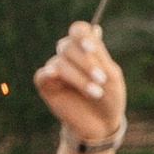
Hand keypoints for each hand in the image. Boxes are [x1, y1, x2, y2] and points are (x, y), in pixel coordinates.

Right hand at [35, 22, 127, 144]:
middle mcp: (69, 55)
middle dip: (86, 63)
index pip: (78, 30)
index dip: (82, 36)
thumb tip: (95, 28)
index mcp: (85, 48)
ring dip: (79, 77)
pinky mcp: (46, 85)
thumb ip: (99, 53)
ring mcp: (56, 69)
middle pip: (68, 46)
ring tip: (96, 93)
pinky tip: (54, 75)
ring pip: (60, 63)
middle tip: (101, 79)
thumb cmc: (109, 98)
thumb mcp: (110, 75)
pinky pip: (42, 74)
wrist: (101, 124)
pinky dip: (49, 73)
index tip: (91, 49)